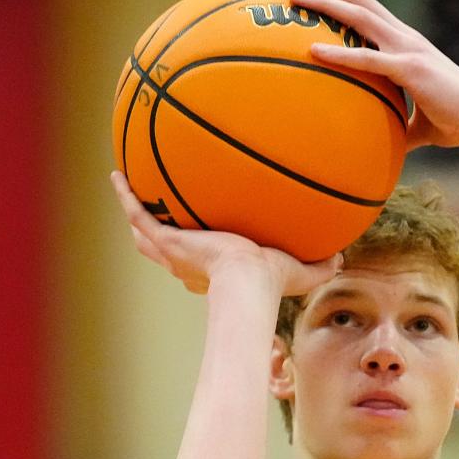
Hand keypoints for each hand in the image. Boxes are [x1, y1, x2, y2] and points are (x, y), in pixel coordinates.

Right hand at [110, 171, 342, 295]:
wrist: (247, 282)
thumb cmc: (270, 284)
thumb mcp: (299, 272)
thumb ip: (320, 265)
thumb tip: (341, 258)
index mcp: (212, 272)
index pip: (199, 264)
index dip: (196, 256)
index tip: (200, 242)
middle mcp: (187, 264)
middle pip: (163, 249)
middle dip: (156, 233)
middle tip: (152, 213)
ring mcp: (172, 251)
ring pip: (143, 232)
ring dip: (134, 212)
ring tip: (125, 189)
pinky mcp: (165, 239)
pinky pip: (138, 214)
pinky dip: (126, 195)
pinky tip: (117, 175)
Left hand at [288, 0, 458, 152]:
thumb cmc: (455, 123)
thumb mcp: (417, 124)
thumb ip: (396, 125)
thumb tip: (381, 145)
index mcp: (406, 43)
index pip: (368, 9)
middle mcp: (405, 37)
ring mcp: (408, 49)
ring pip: (359, 14)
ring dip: (325, 2)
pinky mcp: (410, 69)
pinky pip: (368, 58)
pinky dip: (340, 53)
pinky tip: (314, 50)